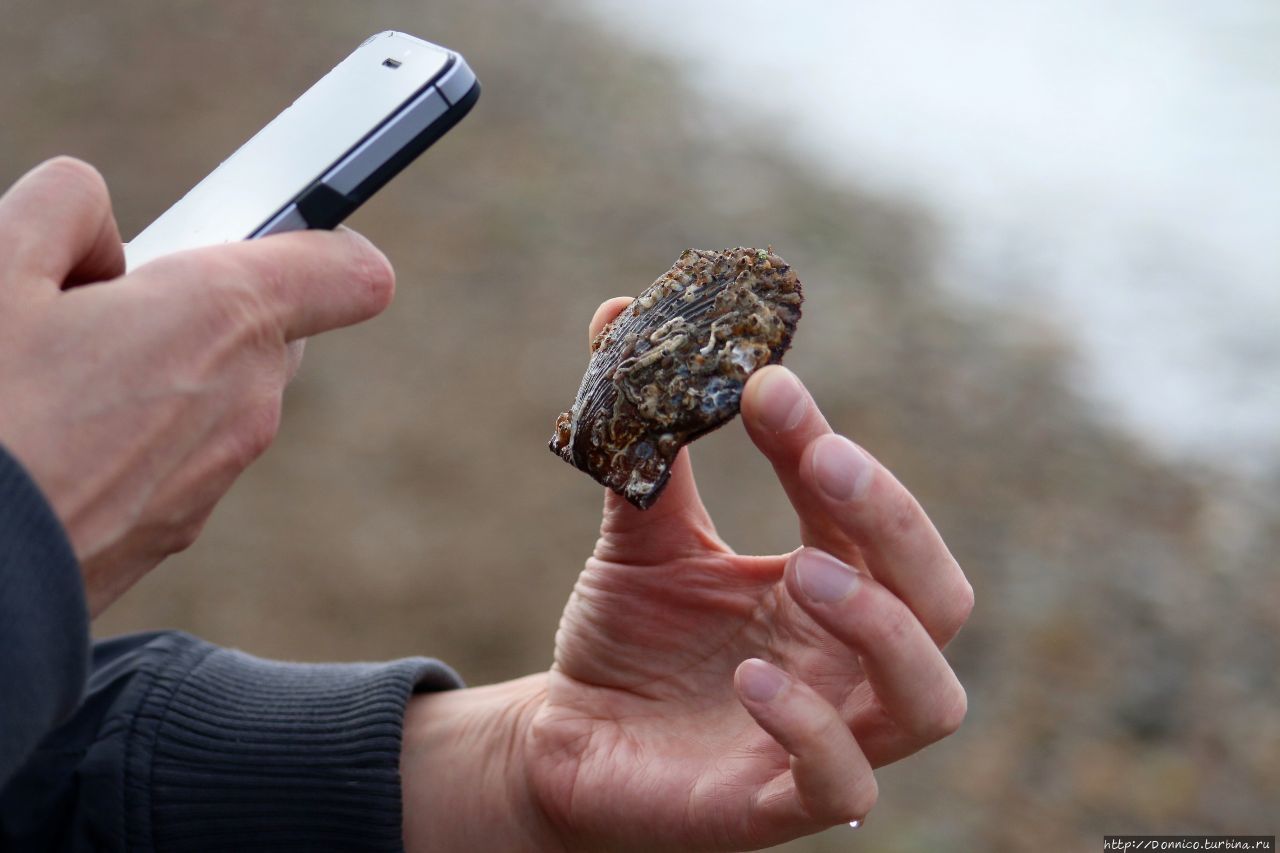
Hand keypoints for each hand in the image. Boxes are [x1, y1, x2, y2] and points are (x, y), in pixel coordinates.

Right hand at [0, 157, 394, 615]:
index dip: (321, 243)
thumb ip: (71, 208)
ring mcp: (218, 474)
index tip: (280, 229)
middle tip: (98, 304)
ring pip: (215, 391)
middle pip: (263, 327)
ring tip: (55, 379)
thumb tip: (106, 243)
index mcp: (223, 320)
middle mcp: (246, 401)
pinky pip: (180, 451)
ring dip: (160, 370)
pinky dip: (139, 432)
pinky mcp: (178, 528)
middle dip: (196, 303)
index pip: (349, 273)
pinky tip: (55, 438)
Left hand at [401, 298, 972, 851]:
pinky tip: (749, 676)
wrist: (569, 740)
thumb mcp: (642, 535)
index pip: (868, 513)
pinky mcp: (782, 804)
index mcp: (829, 583)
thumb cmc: (627, 640)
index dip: (832, 447)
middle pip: (940, 596)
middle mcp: (848, 658)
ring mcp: (828, 734)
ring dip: (883, 626)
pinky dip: (810, 727)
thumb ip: (650, 442)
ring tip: (807, 571)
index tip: (764, 384)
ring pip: (930, 697)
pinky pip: (845, 782)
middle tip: (825, 460)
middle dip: (895, 521)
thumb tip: (620, 313)